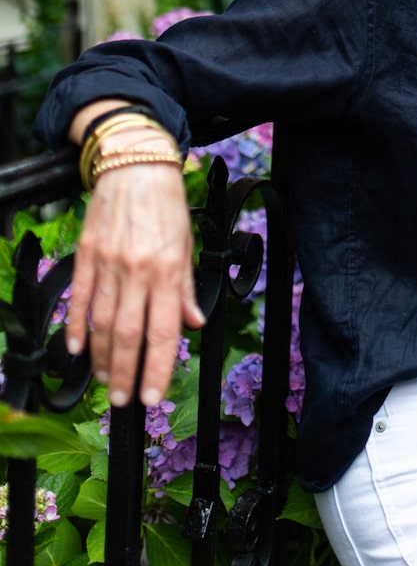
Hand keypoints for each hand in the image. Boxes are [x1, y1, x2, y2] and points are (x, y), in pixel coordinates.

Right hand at [66, 103, 204, 406]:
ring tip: (104, 381)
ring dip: (101, 358)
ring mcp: (108, 264)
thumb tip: (192, 324)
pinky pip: (79, 298)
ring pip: (101, 323)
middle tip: (122, 400)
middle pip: (127, 334)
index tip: (151, 396)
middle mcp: (138, 271)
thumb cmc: (168, 206)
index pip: (164, 331)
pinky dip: (76, 326)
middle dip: (125, 373)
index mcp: (169, 270)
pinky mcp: (86, 255)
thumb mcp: (189, 245)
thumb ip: (187, 289)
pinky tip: (76, 349)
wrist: (135, 165)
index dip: (158, 367)